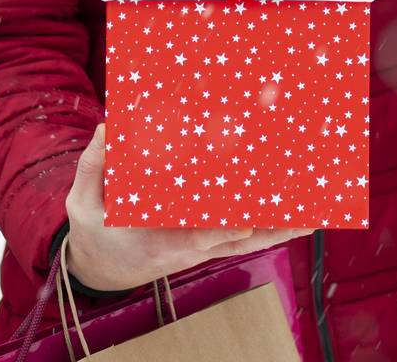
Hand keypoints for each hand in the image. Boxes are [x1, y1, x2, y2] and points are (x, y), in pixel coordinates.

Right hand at [64, 125, 309, 291]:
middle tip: (299, 205)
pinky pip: (243, 238)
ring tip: (312, 211)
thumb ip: (93, 168)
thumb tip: (107, 129)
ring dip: (277, 229)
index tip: (244, 220)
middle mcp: (186, 248)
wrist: (103, 267)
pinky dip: (270, 228)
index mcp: (155, 241)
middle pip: (233, 239)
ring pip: (245, 241)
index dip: (219, 229)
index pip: (192, 238)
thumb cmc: (96, 229)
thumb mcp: (84, 203)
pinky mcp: (208, 243)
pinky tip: (296, 216)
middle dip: (266, 224)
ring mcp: (200, 247)